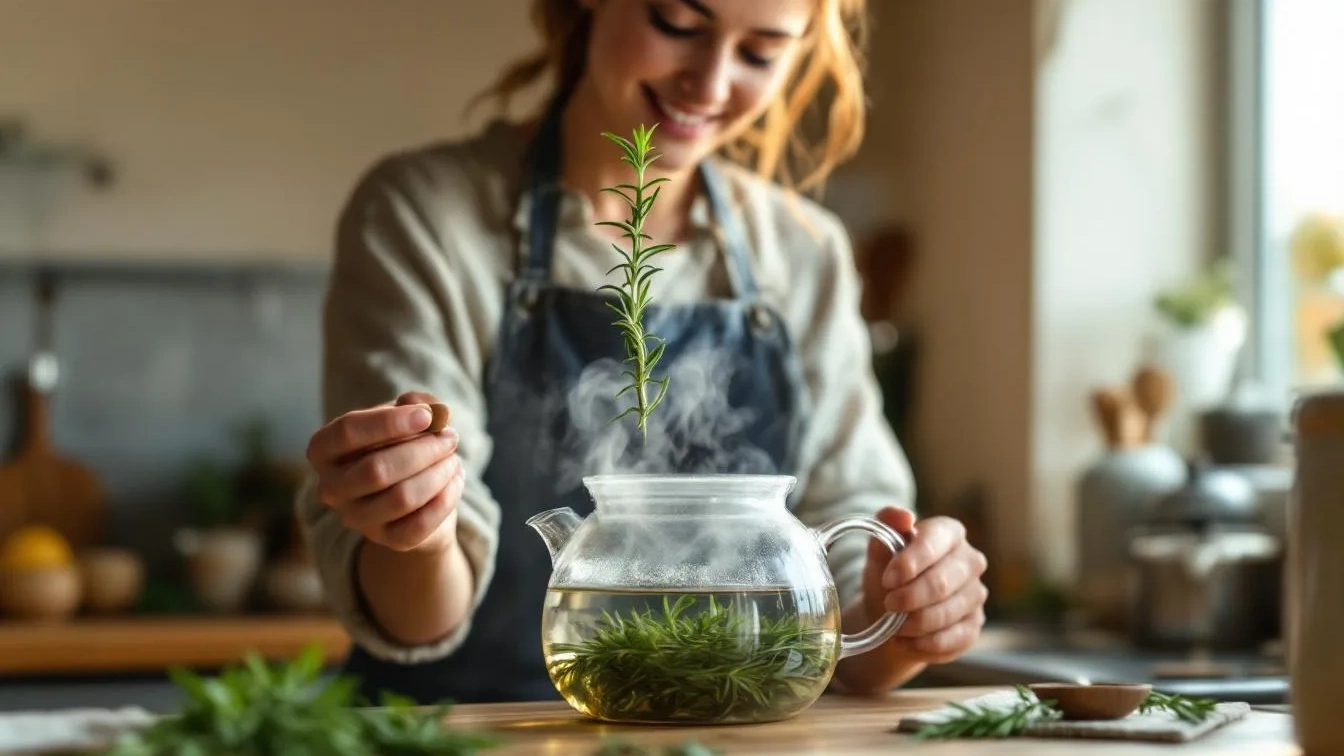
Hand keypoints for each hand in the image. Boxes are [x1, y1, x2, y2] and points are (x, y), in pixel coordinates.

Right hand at [306, 391, 463, 553]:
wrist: (414, 497)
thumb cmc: (401, 445)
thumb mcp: (405, 417)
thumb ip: (416, 404)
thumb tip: (428, 408)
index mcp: (323, 450)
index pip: (347, 432)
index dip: (389, 422)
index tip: (427, 415)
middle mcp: (331, 488)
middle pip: (376, 469)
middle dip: (423, 450)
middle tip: (451, 438)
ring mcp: (357, 518)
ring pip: (402, 498)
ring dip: (438, 473)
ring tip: (454, 459)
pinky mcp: (388, 540)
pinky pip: (421, 523)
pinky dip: (446, 497)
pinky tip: (456, 480)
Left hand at [863, 507, 987, 663]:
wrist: (890, 615)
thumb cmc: (888, 575)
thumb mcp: (879, 549)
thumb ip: (886, 525)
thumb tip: (903, 515)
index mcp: (949, 532)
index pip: (936, 541)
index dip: (910, 562)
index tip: (888, 579)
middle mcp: (970, 561)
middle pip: (942, 583)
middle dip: (910, 597)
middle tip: (888, 604)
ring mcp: (976, 594)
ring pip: (948, 614)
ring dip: (915, 624)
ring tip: (893, 626)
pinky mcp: (974, 626)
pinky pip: (953, 640)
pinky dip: (925, 644)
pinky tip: (905, 642)